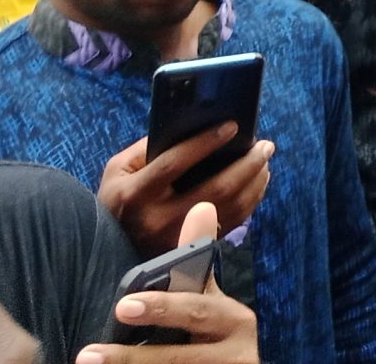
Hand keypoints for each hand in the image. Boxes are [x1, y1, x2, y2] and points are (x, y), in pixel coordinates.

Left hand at [78, 202, 259, 363]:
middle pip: (181, 356)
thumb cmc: (214, 333)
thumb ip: (199, 263)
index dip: (163, 308)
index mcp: (233, 320)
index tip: (124, 305)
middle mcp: (236, 353)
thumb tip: (202, 206)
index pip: (197, 309)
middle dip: (134, 355)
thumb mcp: (210, 298)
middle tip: (89, 354)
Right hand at [99, 126, 273, 254]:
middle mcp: (158, 219)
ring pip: (230, 208)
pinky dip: (250, 200)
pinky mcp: (192, 250)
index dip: (205, 143)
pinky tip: (257, 182)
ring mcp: (178, 239)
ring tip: (264, 160)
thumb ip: (148, 148)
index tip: (233, 126)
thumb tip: (189, 126)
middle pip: (216, 189)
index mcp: (136, 194)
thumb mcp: (119, 170)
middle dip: (247, 163)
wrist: (110, 250)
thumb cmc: (117, 201)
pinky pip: (231, 223)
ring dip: (255, 181)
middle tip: (265, 144)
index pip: (174, 163)